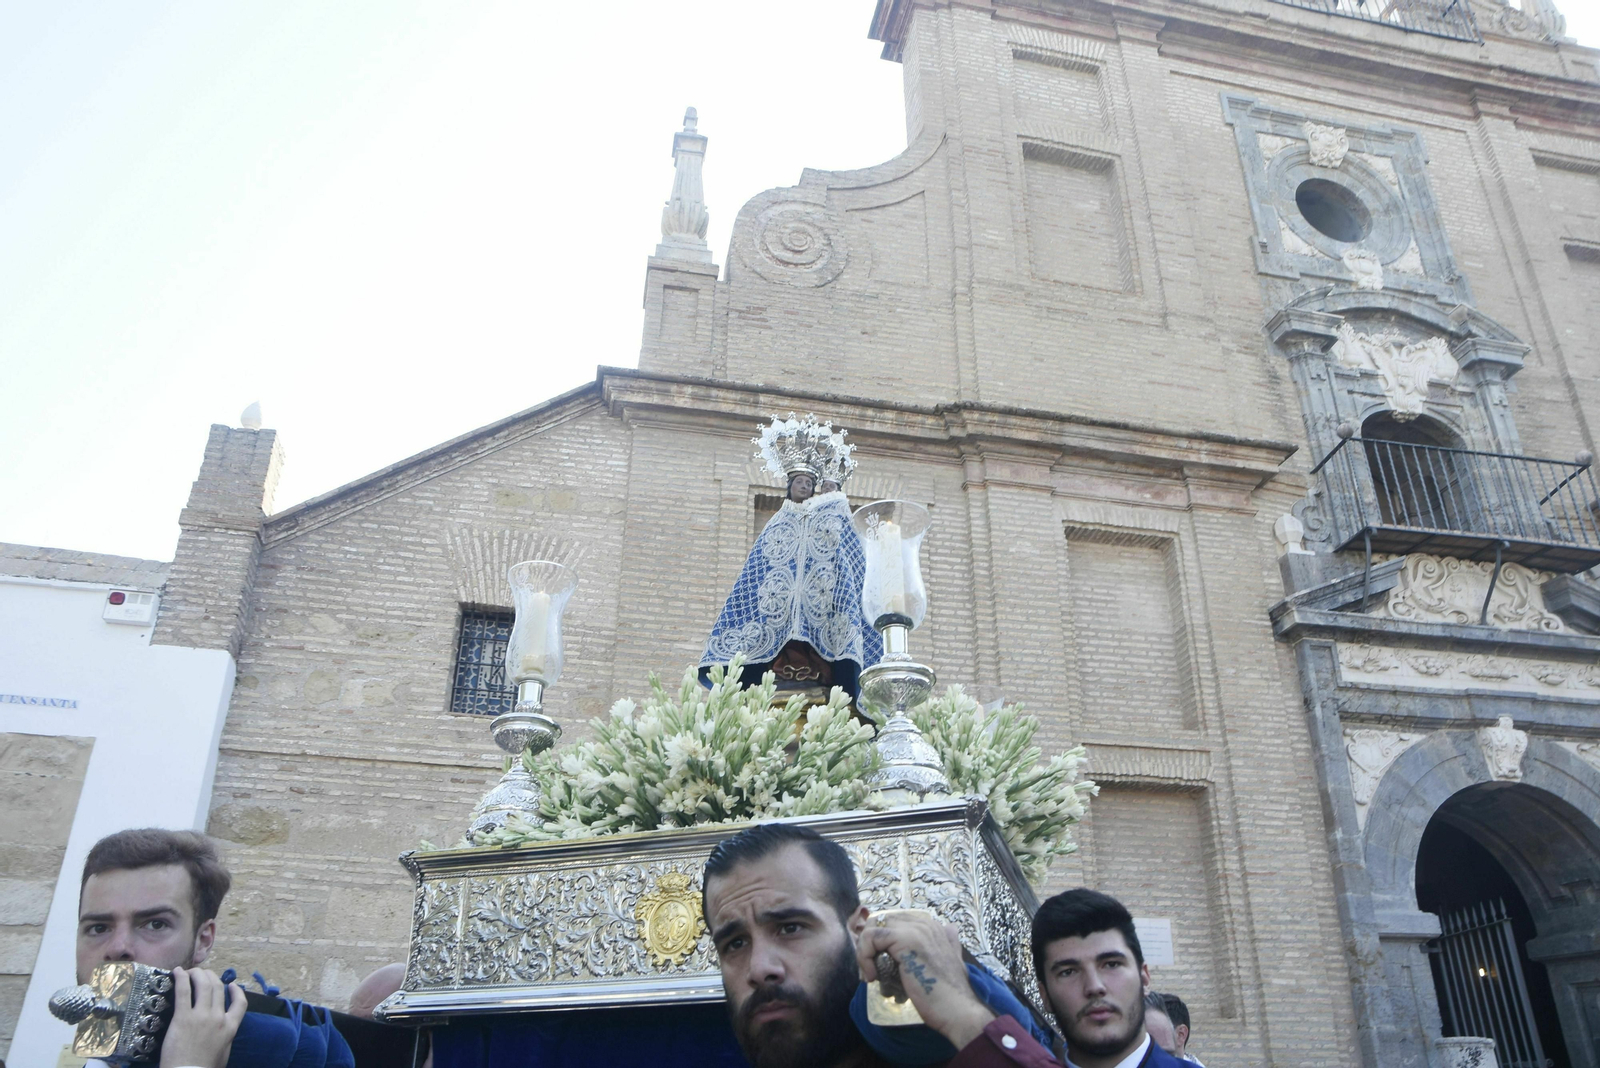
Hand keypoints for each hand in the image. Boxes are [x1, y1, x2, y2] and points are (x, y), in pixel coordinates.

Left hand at [160, 967, 244, 1067]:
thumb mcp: (223, 1052)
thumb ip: (225, 1037)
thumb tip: (222, 1031)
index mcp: (230, 1027)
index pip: (240, 1003)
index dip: (236, 991)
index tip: (231, 985)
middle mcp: (218, 1017)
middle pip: (218, 988)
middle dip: (211, 976)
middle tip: (203, 974)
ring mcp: (201, 1016)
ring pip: (204, 985)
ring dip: (198, 973)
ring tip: (191, 971)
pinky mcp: (183, 1018)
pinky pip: (183, 992)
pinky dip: (181, 978)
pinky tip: (177, 972)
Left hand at [855, 910, 993, 1050]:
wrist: (958, 1010)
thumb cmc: (949, 994)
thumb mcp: (952, 962)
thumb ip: (950, 943)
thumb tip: (951, 928)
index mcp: (933, 927)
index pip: (893, 922)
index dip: (880, 942)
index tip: (877, 965)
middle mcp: (924, 923)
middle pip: (880, 921)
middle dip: (869, 944)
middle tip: (870, 969)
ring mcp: (915, 929)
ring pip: (873, 927)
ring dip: (864, 951)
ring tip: (870, 974)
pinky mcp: (905, 940)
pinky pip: (871, 936)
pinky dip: (864, 955)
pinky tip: (872, 976)